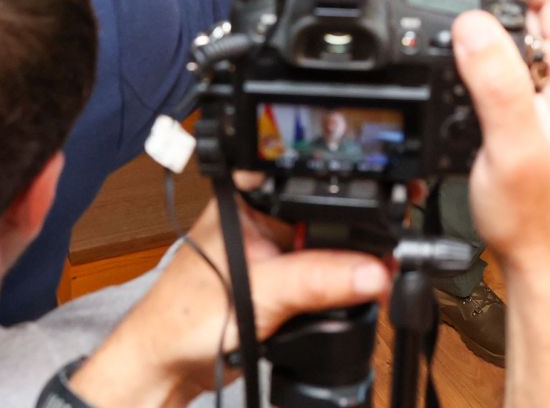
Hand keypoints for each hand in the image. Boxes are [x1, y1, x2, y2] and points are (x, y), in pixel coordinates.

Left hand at [67, 200, 388, 405]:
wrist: (166, 367)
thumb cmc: (181, 319)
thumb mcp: (260, 293)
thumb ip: (319, 280)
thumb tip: (372, 271)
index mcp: (248, 197)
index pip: (310, 182)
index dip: (351, 196)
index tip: (383, 221)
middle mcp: (261, 219)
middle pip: (326, 219)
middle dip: (352, 242)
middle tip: (378, 265)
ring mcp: (271, 251)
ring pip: (327, 251)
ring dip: (344, 270)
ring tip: (360, 284)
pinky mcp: (279, 281)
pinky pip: (321, 279)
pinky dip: (334, 292)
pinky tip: (339, 301)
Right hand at [454, 0, 549, 275]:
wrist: (546, 262)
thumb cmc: (536, 215)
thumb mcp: (510, 142)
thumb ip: (494, 80)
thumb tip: (474, 23)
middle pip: (548, 11)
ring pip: (535, 39)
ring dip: (501, 20)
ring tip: (462, 11)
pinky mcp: (549, 118)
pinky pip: (525, 67)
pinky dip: (498, 52)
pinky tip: (471, 62)